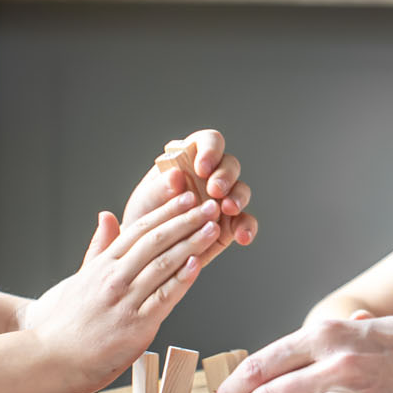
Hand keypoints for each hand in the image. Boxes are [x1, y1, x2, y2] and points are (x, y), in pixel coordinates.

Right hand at [23, 192, 223, 392]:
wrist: (50, 356)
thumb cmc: (64, 320)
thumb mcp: (80, 276)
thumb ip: (98, 247)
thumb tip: (107, 215)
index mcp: (103, 264)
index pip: (139, 229)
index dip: (166, 211)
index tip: (186, 198)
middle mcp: (114, 277)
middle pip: (155, 241)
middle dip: (186, 221)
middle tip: (209, 205)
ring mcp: (125, 300)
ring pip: (163, 265)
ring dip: (191, 244)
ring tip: (212, 228)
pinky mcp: (135, 326)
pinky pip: (164, 298)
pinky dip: (182, 280)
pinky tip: (197, 263)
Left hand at [121, 129, 258, 267]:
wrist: (146, 251)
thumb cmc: (145, 216)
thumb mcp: (145, 201)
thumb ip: (158, 188)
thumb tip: (175, 175)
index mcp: (189, 159)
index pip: (208, 142)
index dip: (210, 150)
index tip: (202, 167)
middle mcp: (210, 176)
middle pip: (229, 164)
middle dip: (225, 176)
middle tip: (214, 190)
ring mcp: (223, 199)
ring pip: (241, 190)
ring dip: (238, 198)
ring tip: (227, 209)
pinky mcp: (231, 224)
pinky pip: (245, 222)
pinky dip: (247, 228)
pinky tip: (242, 237)